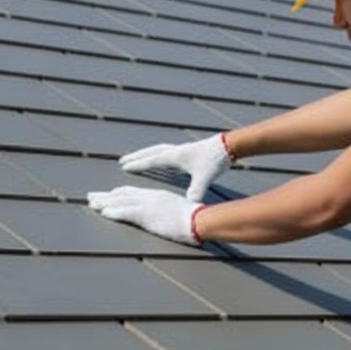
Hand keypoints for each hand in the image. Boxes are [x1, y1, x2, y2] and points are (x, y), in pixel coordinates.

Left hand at [86, 186, 204, 244]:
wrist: (200, 220)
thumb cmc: (194, 219)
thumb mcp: (178, 214)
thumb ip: (168, 214)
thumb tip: (165, 220)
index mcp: (157, 196)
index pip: (132, 193)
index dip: (117, 194)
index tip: (107, 195)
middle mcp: (150, 197)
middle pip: (122, 195)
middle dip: (105, 196)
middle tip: (90, 197)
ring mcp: (148, 205)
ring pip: (120, 202)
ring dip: (104, 203)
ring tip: (91, 204)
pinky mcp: (148, 214)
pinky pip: (126, 212)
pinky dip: (114, 212)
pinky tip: (104, 214)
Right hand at [119, 133, 233, 201]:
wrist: (227, 146)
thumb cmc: (215, 160)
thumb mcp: (205, 177)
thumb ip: (196, 190)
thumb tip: (190, 203)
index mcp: (176, 156)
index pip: (152, 160)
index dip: (138, 164)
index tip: (124, 167)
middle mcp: (175, 151)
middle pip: (151, 152)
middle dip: (137, 157)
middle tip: (122, 160)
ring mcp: (181, 150)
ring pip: (158, 150)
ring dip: (146, 154)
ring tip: (136, 159)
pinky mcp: (187, 151)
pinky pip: (166, 152)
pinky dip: (158, 156)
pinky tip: (159, 162)